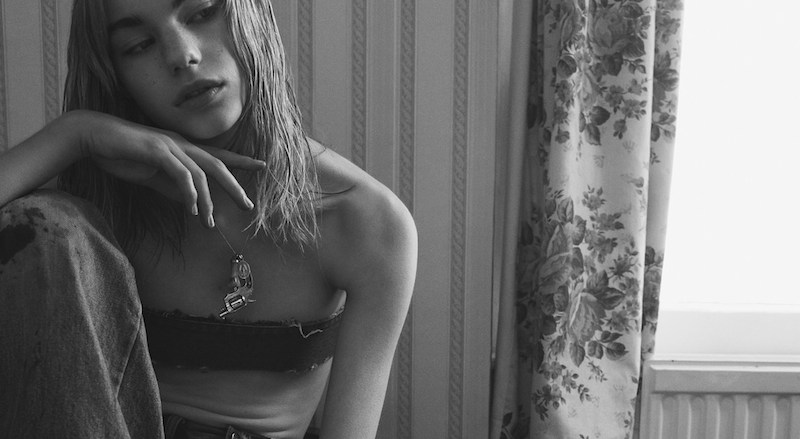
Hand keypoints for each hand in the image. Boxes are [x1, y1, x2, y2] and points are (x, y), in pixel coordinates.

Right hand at [74, 111, 263, 226]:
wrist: (93, 137)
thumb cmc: (122, 155)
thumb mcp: (153, 176)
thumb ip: (172, 188)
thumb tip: (191, 203)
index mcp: (183, 149)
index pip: (218, 156)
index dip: (241, 161)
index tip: (262, 165)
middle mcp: (182, 145)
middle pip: (218, 165)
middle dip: (235, 186)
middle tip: (248, 206)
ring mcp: (171, 146)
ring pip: (202, 174)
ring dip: (207, 201)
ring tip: (207, 221)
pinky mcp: (158, 151)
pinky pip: (182, 175)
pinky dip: (189, 193)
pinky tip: (190, 209)